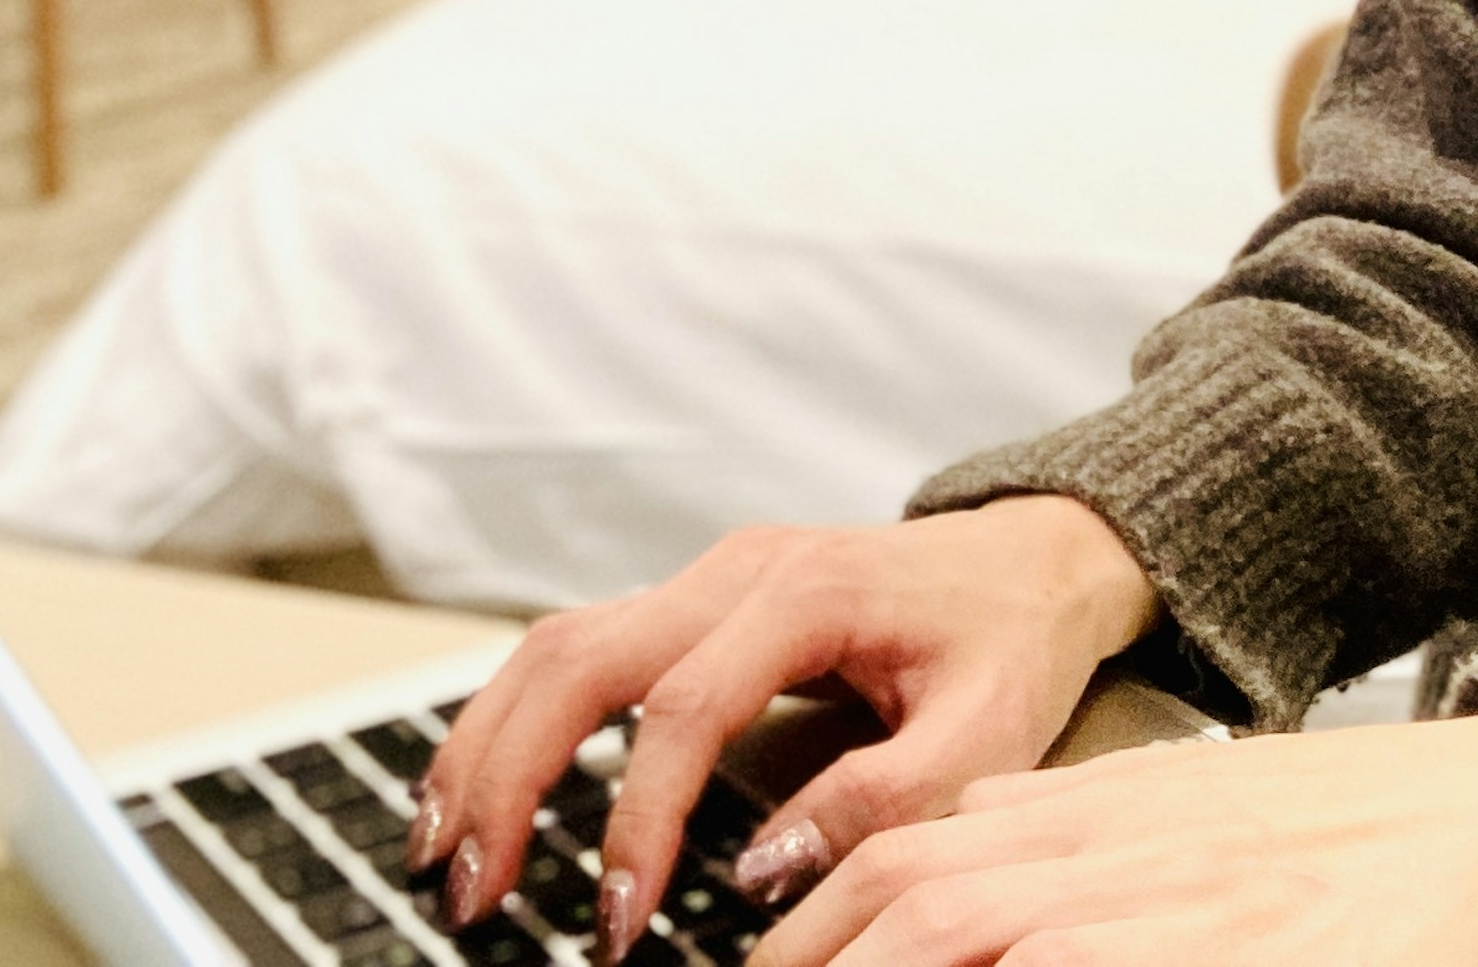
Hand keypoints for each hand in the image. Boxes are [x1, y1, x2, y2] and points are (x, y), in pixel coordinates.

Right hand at [410, 498, 1158, 955]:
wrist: (1037, 554)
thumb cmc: (1014, 638)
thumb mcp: (988, 731)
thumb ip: (880, 797)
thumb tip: (760, 867)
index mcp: (805, 592)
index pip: (684, 711)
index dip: (638, 822)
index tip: (618, 923)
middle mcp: (736, 570)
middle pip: (581, 657)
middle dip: (510, 775)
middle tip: (468, 886)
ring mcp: (707, 576)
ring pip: (557, 642)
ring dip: (488, 740)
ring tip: (441, 842)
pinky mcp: (696, 599)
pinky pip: (580, 646)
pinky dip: (518, 715)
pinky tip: (486, 783)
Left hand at [744, 713, 1477, 966]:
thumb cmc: (1344, 831)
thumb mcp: (1172, 799)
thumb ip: (1056, 818)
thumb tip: (954, 833)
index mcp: (1088, 818)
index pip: (902, 856)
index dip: (808, 920)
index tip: (760, 960)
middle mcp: (1105, 868)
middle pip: (916, 907)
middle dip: (819, 960)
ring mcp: (1159, 923)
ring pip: (973, 935)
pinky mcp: (1226, 954)